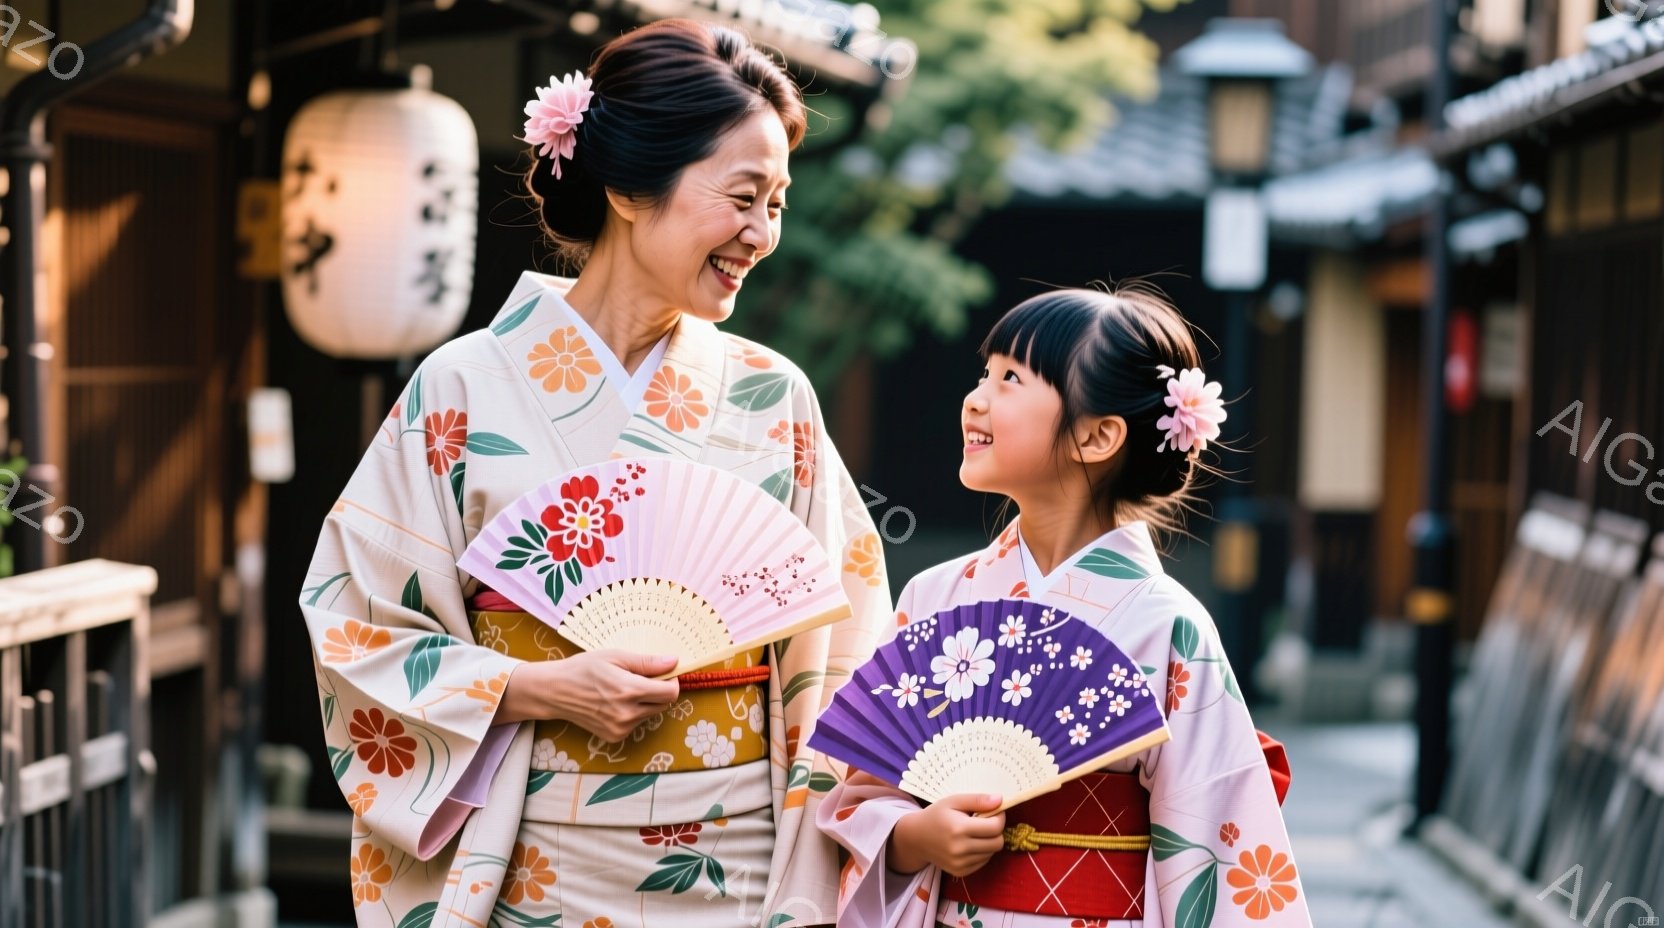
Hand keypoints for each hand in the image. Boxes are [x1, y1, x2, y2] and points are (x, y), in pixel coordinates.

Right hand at [500, 650, 679, 741]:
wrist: (555, 691)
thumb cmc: (584, 668)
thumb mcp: (615, 656)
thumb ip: (647, 662)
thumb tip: (674, 662)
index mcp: (629, 691)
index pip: (671, 693)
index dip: (672, 682)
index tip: (664, 674)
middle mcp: (628, 714)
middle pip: (663, 705)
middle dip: (659, 691)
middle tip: (640, 679)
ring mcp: (621, 729)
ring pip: (650, 714)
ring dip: (645, 702)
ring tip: (622, 690)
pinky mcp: (615, 737)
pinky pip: (636, 724)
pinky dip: (633, 713)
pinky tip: (614, 703)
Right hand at [887, 793, 1004, 877]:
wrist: (916, 838)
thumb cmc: (936, 815)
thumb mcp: (954, 801)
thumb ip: (977, 800)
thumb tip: (1000, 800)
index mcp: (959, 828)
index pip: (995, 827)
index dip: (999, 817)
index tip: (994, 811)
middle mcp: (960, 849)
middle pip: (997, 843)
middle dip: (996, 831)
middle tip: (986, 822)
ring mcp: (960, 863)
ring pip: (992, 853)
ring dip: (989, 841)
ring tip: (975, 832)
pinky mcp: (960, 872)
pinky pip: (983, 862)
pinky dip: (982, 852)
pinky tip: (970, 843)